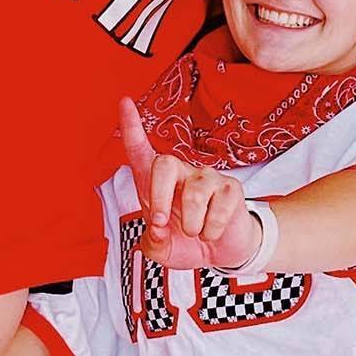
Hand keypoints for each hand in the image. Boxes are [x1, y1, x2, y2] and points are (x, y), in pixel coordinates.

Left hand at [117, 99, 256, 270]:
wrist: (221, 253)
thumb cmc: (187, 242)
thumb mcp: (162, 250)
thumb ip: (152, 243)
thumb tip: (158, 230)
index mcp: (157, 184)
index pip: (141, 150)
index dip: (132, 126)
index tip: (124, 102)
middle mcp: (182, 173)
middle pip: (164, 163)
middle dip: (158, 197)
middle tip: (160, 223)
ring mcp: (207, 178)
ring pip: (193, 193)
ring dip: (190, 224)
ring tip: (195, 232)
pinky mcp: (230, 189)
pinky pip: (218, 208)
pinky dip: (211, 230)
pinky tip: (212, 231)